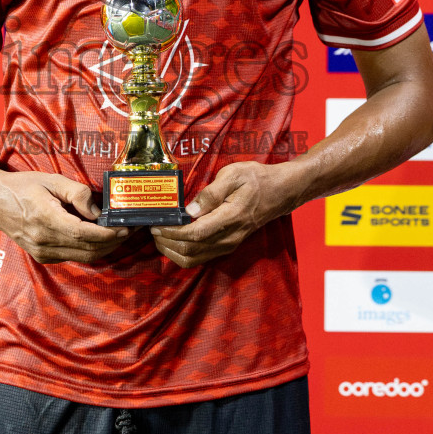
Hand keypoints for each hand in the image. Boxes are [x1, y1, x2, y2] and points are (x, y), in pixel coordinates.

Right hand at [0, 170, 127, 263]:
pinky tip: (100, 238)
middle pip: (88, 249)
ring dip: (105, 248)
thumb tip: (97, 210)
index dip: (108, 234)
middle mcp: (44, 240)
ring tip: (120, 234)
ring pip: (83, 257)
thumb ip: (77, 193)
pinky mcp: (42, 256)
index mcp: (46, 219)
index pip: (84, 234)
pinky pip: (73, 257)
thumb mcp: (51, 180)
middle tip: (130, 230)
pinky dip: (90, 250)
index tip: (125, 228)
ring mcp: (42, 251)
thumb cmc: (22, 186)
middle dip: (113, 242)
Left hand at [148, 161, 291, 268]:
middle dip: (168, 243)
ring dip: (173, 252)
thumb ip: (211, 193)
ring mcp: (229, 244)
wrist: (279, 192)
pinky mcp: (227, 245)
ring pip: (195, 259)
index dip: (172, 233)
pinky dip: (184, 253)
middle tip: (153, 230)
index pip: (195, 234)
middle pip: (191, 250)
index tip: (157, 226)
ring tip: (159, 238)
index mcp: (230, 218)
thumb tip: (191, 210)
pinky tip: (174, 241)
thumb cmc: (256, 179)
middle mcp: (229, 237)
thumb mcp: (234, 174)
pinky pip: (201, 257)